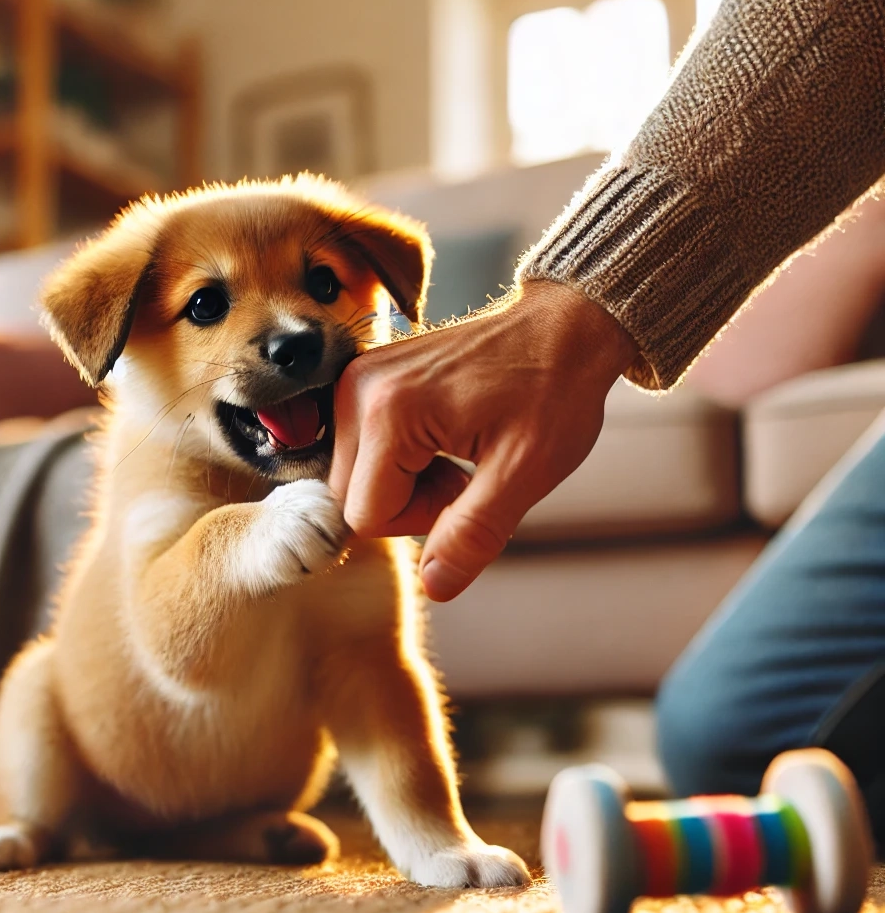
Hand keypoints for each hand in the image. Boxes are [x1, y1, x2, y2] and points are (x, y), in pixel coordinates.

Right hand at [328, 281, 638, 600]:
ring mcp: (357, 380)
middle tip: (464, 475)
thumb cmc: (553, 390)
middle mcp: (358, 390)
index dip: (419, 522)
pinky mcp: (365, 379)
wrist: (562, 327)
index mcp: (389, 412)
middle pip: (350, 497)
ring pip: (354, 477)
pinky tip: (440, 438)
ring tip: (456, 453)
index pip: (365, 515)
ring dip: (403, 484)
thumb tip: (434, 586)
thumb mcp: (526, 471)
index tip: (465, 490)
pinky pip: (361, 449)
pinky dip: (398, 460)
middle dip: (407, 504)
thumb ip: (473, 533)